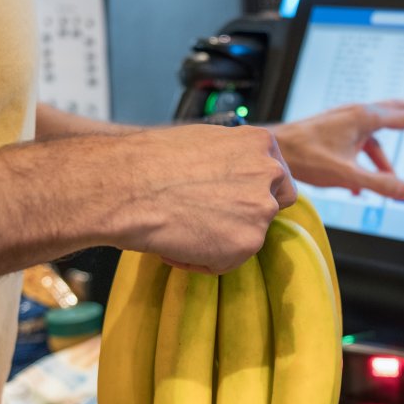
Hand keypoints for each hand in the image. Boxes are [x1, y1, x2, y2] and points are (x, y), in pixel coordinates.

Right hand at [101, 124, 295, 273]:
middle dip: (248, 216)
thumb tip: (230, 176)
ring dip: (219, 239)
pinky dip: (202, 260)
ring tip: (180, 228)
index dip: (254, 191)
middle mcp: (270, 173)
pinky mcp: (247, 243)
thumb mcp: (203, 142)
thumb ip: (231, 159)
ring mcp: (261, 209)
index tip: (232, 199)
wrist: (126, 185)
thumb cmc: (151, 161)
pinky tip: (176, 243)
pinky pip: (227, 262)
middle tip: (212, 219)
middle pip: (273, 206)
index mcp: (261, 144)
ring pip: (249, 236)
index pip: (277, 176)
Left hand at [272, 96, 403, 200]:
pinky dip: (364, 162)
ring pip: (375, 134)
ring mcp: (345, 122)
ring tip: (390, 180)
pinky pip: (358, 145)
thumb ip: (379, 184)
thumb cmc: (307, 157)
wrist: (276, 150)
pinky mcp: (335, 132)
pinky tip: (357, 188)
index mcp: (365, 117)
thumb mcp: (348, 174)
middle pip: (395, 109)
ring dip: (384, 158)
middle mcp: (357, 114)